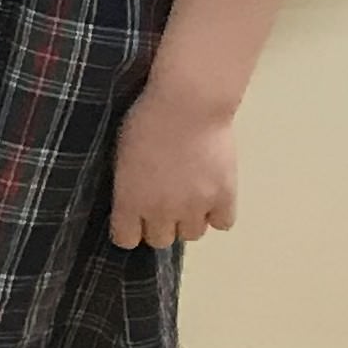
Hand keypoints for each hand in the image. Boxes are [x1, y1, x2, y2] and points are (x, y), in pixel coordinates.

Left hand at [109, 82, 239, 249]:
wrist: (187, 106)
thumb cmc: (145, 121)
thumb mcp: (122, 156)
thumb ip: (128, 185)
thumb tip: (133, 200)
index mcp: (130, 200)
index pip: (126, 240)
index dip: (129, 230)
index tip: (132, 219)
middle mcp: (162, 211)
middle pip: (161, 241)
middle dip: (160, 225)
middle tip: (164, 203)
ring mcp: (196, 207)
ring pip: (193, 235)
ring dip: (189, 220)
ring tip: (189, 196)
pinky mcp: (225, 198)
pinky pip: (223, 224)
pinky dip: (218, 214)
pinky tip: (212, 196)